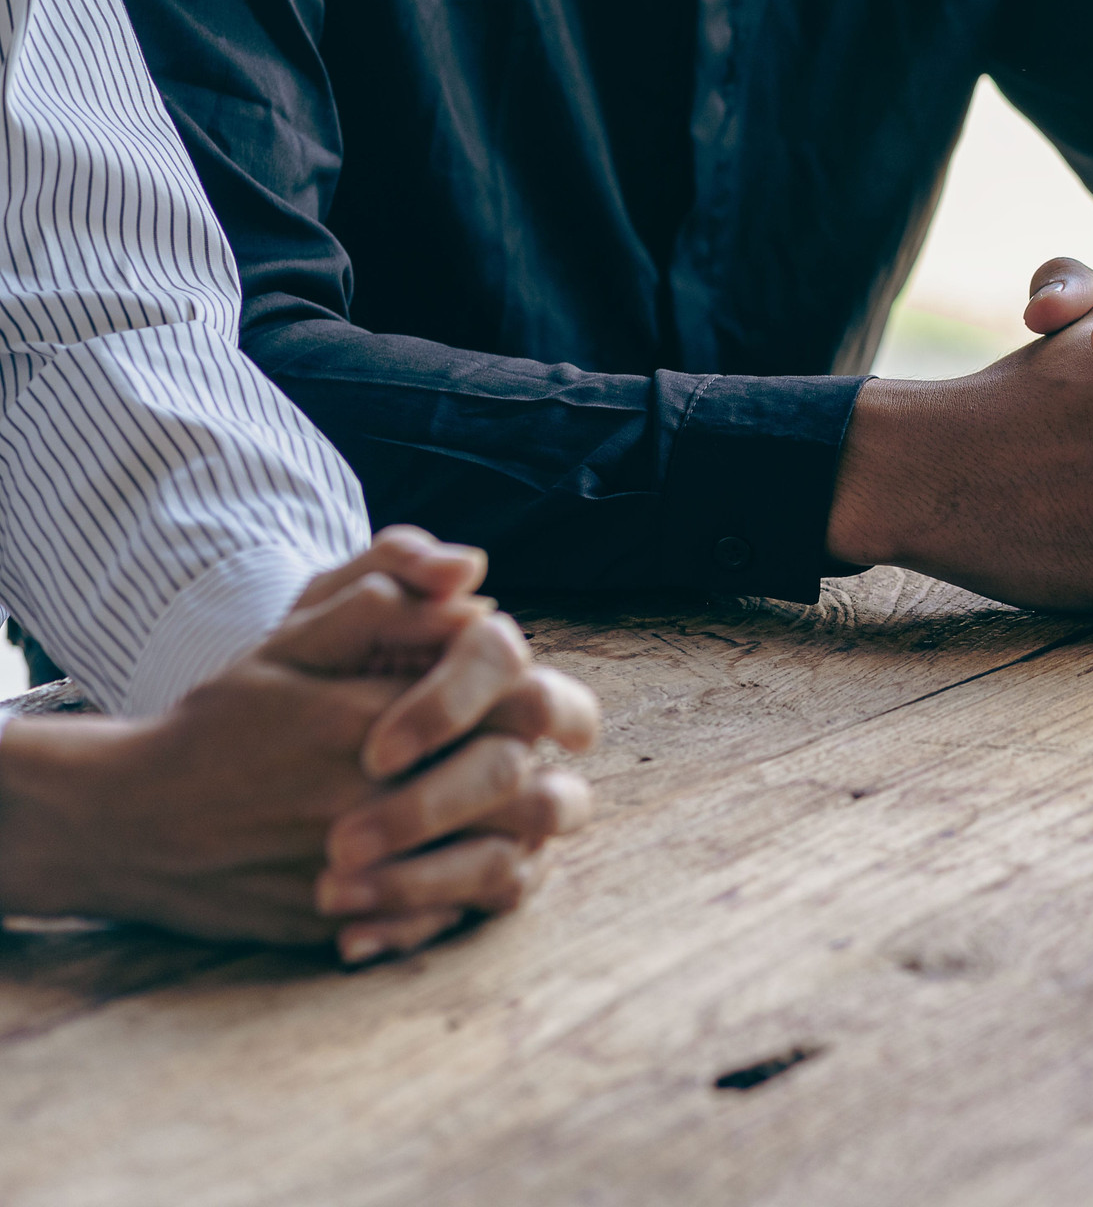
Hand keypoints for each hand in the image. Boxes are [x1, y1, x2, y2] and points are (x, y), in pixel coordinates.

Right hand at [0, 533, 599, 962]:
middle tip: (537, 771)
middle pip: (521, 787)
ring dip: (523, 841)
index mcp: (373, 719)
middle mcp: (374, 796)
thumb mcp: (286, 646)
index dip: (546, 706)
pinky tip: (465, 872)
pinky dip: (474, 896)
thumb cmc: (218, 726)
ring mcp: (364, 868)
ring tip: (513, 825)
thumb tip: (472, 589)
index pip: (512, 705)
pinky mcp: (348, 924)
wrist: (125, 824)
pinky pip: (452, 918)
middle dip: (542, 775)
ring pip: (503, 861)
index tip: (540, 712)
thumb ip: (378, 609)